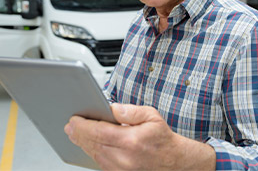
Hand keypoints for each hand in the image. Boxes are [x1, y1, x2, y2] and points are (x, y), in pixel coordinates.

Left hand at [64, 103, 215, 170]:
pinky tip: (89, 145)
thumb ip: (131, 111)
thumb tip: (113, 108)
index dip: (83, 126)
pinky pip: (101, 163)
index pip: (99, 132)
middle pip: (93, 144)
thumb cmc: (162, 138)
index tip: (74, 120)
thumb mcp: (151, 116)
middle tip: (69, 126)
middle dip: (78, 134)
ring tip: (75, 134)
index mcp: (131, 140)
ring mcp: (121, 169)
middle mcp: (124, 158)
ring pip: (95, 155)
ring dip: (83, 143)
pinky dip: (92, 152)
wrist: (173, 161)